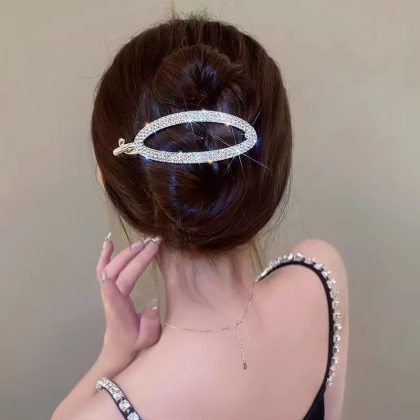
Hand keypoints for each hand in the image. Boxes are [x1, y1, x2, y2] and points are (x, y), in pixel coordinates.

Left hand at [95, 233, 161, 368]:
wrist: (117, 351)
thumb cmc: (133, 345)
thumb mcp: (147, 340)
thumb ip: (150, 325)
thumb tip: (153, 304)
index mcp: (118, 308)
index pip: (116, 284)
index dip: (126, 266)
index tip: (142, 252)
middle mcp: (110, 297)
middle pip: (115, 271)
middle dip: (132, 255)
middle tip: (152, 244)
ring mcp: (107, 292)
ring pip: (109, 268)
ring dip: (123, 253)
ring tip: (140, 242)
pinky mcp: (109, 290)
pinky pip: (104, 270)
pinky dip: (105, 255)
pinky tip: (109, 243)